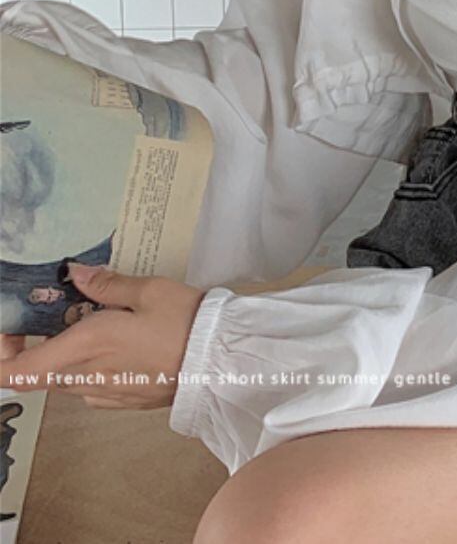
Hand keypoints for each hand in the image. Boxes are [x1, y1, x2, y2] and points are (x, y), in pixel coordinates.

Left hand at [0, 263, 206, 409]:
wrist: (219, 362)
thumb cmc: (184, 322)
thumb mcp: (148, 290)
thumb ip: (105, 284)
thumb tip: (73, 273)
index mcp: (84, 346)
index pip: (15, 371)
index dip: (2, 354)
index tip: (12, 329)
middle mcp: (83, 377)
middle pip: (36, 373)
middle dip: (34, 345)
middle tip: (54, 314)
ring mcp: (101, 393)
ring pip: (62, 378)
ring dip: (64, 355)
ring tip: (93, 324)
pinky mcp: (119, 401)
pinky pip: (86, 386)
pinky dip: (88, 366)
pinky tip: (117, 346)